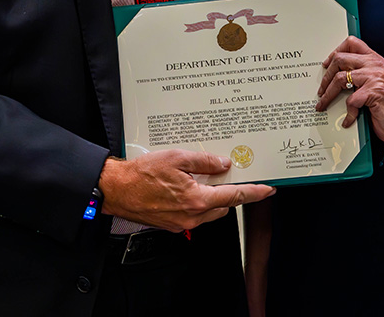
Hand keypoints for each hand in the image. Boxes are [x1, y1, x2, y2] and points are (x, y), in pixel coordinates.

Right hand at [98, 149, 274, 232]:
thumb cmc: (141, 174)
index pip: (234, 197)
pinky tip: (186, 188)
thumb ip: (204, 161)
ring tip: (200, 179)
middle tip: (226, 175)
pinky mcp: (173, 225)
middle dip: (229, 193)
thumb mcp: (176, 158)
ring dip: (212, 198)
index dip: (254, 193)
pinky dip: (197, 202)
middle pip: (224, 206)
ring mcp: (182, 223)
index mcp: (196, 199)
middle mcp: (192, 216)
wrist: (116, 189)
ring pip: (209, 212)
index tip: (267, 189)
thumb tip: (223, 164)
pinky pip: (194, 215)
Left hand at [316, 36, 383, 145]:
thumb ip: (357, 72)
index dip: (335, 51)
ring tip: (324, 103)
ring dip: (328, 94)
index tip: (326, 64)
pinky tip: (347, 118)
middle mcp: (375, 64)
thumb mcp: (371, 82)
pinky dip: (347, 112)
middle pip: (340, 59)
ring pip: (340, 78)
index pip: (351, 43)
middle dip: (326, 76)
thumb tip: (331, 73)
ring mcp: (375, 77)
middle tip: (321, 89)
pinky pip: (351, 99)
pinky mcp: (375, 92)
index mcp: (374, 59)